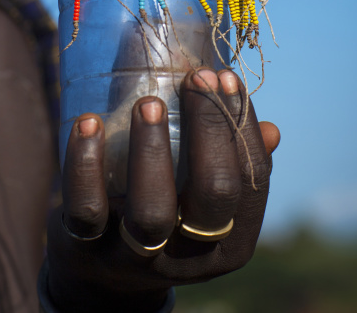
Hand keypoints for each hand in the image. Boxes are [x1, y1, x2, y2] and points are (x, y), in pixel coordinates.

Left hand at [46, 69, 279, 312]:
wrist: (102, 279)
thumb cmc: (167, 217)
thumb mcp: (200, 201)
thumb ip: (230, 164)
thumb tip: (271, 130)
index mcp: (229, 242)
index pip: (252, 180)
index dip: (243, 125)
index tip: (225, 77)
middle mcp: (189, 255)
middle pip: (213, 193)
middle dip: (209, 128)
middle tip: (197, 77)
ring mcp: (135, 257)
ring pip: (151, 210)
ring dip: (151, 148)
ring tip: (148, 102)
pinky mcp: (87, 250)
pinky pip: (86, 210)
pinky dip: (85, 164)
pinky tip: (89, 122)